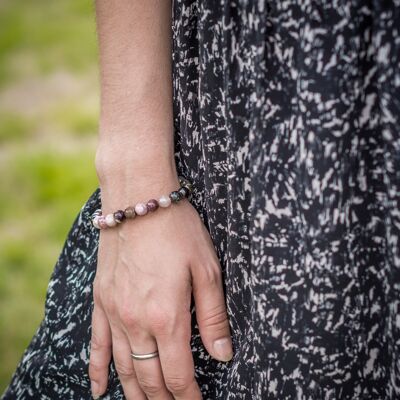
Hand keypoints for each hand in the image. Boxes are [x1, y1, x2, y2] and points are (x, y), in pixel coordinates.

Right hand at [88, 176, 233, 398]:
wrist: (139, 198)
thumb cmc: (178, 229)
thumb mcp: (207, 269)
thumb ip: (214, 316)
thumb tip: (223, 354)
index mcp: (167, 316)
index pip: (178, 374)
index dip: (189, 396)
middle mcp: (136, 321)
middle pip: (149, 377)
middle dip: (164, 399)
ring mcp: (114, 312)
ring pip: (124, 367)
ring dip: (135, 393)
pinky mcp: (101, 299)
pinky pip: (97, 344)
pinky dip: (98, 370)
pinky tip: (99, 390)